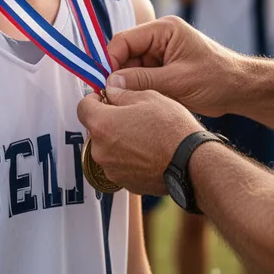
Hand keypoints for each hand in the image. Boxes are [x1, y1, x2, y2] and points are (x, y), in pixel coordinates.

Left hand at [77, 86, 202, 194]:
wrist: (191, 163)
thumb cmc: (171, 129)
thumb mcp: (148, 97)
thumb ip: (122, 93)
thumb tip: (111, 91)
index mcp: (102, 125)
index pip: (83, 107)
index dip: (94, 98)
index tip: (105, 97)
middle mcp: (101, 151)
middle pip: (96, 129)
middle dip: (109, 120)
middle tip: (131, 114)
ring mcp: (111, 170)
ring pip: (107, 148)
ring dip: (118, 140)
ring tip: (143, 134)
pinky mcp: (124, 183)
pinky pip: (119, 165)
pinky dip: (128, 157)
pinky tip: (147, 151)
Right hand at [105, 16, 248, 116]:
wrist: (241, 89)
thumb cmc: (216, 79)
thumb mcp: (177, 81)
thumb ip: (142, 81)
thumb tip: (110, 84)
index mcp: (163, 30)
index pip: (123, 40)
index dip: (112, 62)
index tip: (108, 86)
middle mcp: (160, 37)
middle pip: (125, 54)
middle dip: (121, 76)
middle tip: (120, 99)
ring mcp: (162, 53)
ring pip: (132, 68)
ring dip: (133, 85)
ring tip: (139, 102)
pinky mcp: (164, 68)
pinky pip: (143, 77)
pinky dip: (142, 90)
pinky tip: (147, 102)